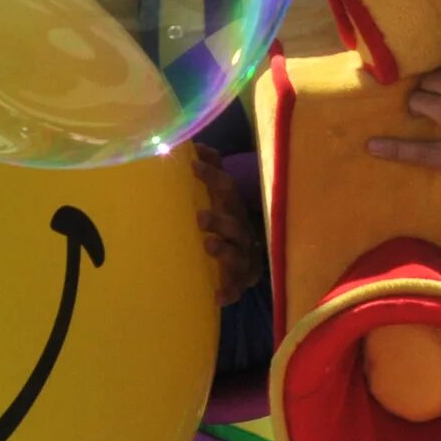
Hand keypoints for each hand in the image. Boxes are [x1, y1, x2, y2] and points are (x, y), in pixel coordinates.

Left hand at [190, 146, 264, 306]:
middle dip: (221, 220)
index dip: (213, 177)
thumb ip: (212, 170)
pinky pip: (236, 289)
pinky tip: (217, 295)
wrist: (247, 262)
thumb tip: (197, 146)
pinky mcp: (239, 283)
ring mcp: (243, 259)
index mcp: (234, 209)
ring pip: (239, 255)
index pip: (227, 190)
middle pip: (236, 225)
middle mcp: (242, 233)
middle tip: (200, 217)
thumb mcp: (220, 198)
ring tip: (209, 246)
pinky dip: (229, 291)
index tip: (192, 167)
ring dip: (225, 251)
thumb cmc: (227, 224)